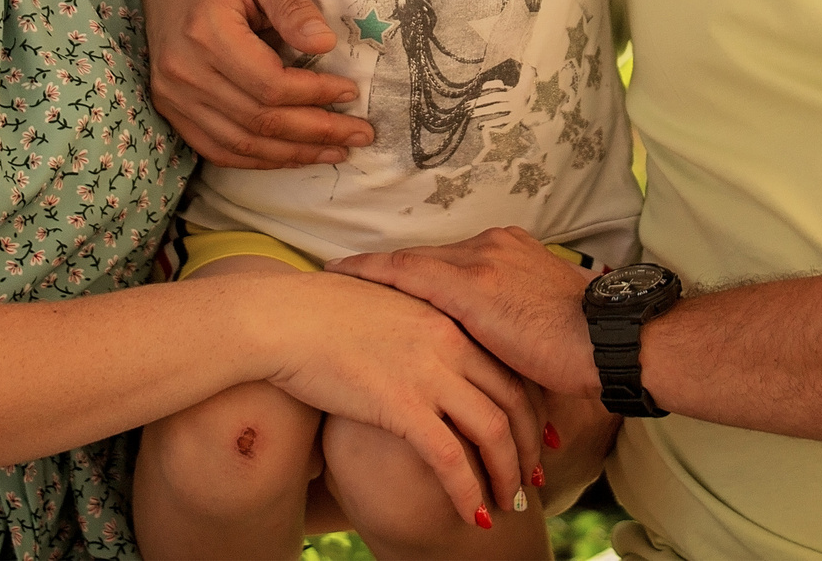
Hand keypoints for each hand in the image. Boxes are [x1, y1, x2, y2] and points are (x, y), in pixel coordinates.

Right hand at [142, 0, 372, 166]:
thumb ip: (293, 6)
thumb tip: (325, 45)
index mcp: (206, 32)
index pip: (270, 84)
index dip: (315, 95)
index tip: (351, 92)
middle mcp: (184, 70)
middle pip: (258, 120)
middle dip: (315, 133)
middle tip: (359, 135)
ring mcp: (171, 93)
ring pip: (239, 143)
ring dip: (291, 154)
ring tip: (334, 152)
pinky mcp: (169, 104)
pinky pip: (215, 147)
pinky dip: (256, 158)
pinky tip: (290, 155)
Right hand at [259, 269, 544, 529]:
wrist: (284, 317)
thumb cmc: (320, 312)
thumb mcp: (385, 306)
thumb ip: (414, 326)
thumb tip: (418, 349)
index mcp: (447, 315)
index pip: (508, 363)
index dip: (530, 402)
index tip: (538, 431)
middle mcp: (449, 341)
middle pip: (513, 398)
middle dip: (528, 444)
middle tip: (533, 476)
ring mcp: (428, 372)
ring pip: (491, 430)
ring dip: (506, 473)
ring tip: (508, 503)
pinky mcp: (401, 404)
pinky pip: (449, 457)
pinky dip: (467, 489)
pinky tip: (470, 515)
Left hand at [331, 228, 599, 396]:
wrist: (613, 341)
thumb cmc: (587, 348)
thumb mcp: (543, 327)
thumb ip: (510, 325)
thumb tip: (493, 350)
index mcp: (510, 251)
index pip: (447, 260)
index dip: (411, 271)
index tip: (379, 279)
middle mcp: (491, 246)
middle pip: (424, 259)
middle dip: (385, 272)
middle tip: (342, 279)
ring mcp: (480, 262)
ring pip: (409, 262)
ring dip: (371, 273)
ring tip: (333, 280)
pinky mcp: (472, 286)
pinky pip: (407, 274)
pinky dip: (372, 275)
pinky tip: (342, 280)